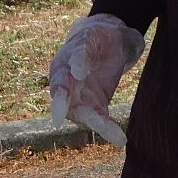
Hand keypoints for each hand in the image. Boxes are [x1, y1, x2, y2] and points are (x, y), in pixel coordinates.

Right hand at [47, 13, 146, 147]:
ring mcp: (81, 100)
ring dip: (100, 126)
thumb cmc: (94, 37)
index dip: (61, 94)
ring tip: (116, 136)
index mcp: (60, 70)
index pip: (58, 85)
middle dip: (84, 117)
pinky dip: (110, 129)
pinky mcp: (97, 107)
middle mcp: (67, 90)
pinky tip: (120, 139)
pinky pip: (101, 120)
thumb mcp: (89, 38)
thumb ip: (82, 53)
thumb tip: (77, 71)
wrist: (109, 42)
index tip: (63, 104)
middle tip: (98, 123)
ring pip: (87, 118)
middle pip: (71, 107)